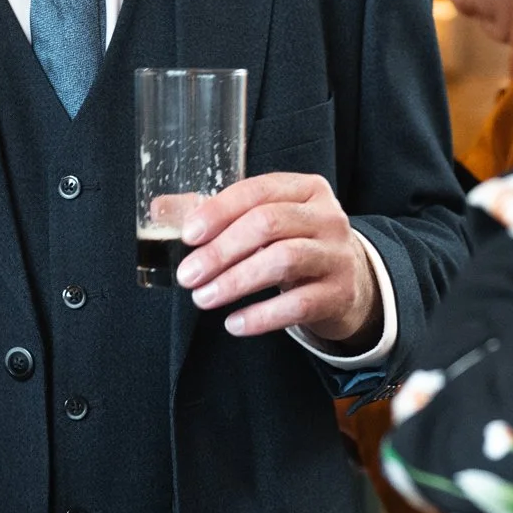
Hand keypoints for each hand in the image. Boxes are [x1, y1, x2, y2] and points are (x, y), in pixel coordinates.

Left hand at [173, 172, 381, 347]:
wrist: (351, 283)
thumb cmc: (297, 244)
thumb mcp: (266, 221)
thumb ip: (216, 213)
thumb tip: (161, 209)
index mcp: (305, 189)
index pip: (257, 191)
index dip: (219, 211)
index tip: (188, 235)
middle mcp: (326, 216)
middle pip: (268, 224)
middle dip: (221, 250)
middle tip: (189, 275)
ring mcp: (336, 254)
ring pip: (283, 260)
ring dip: (236, 281)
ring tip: (204, 298)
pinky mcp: (339, 293)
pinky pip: (298, 304)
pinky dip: (262, 316)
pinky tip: (235, 323)